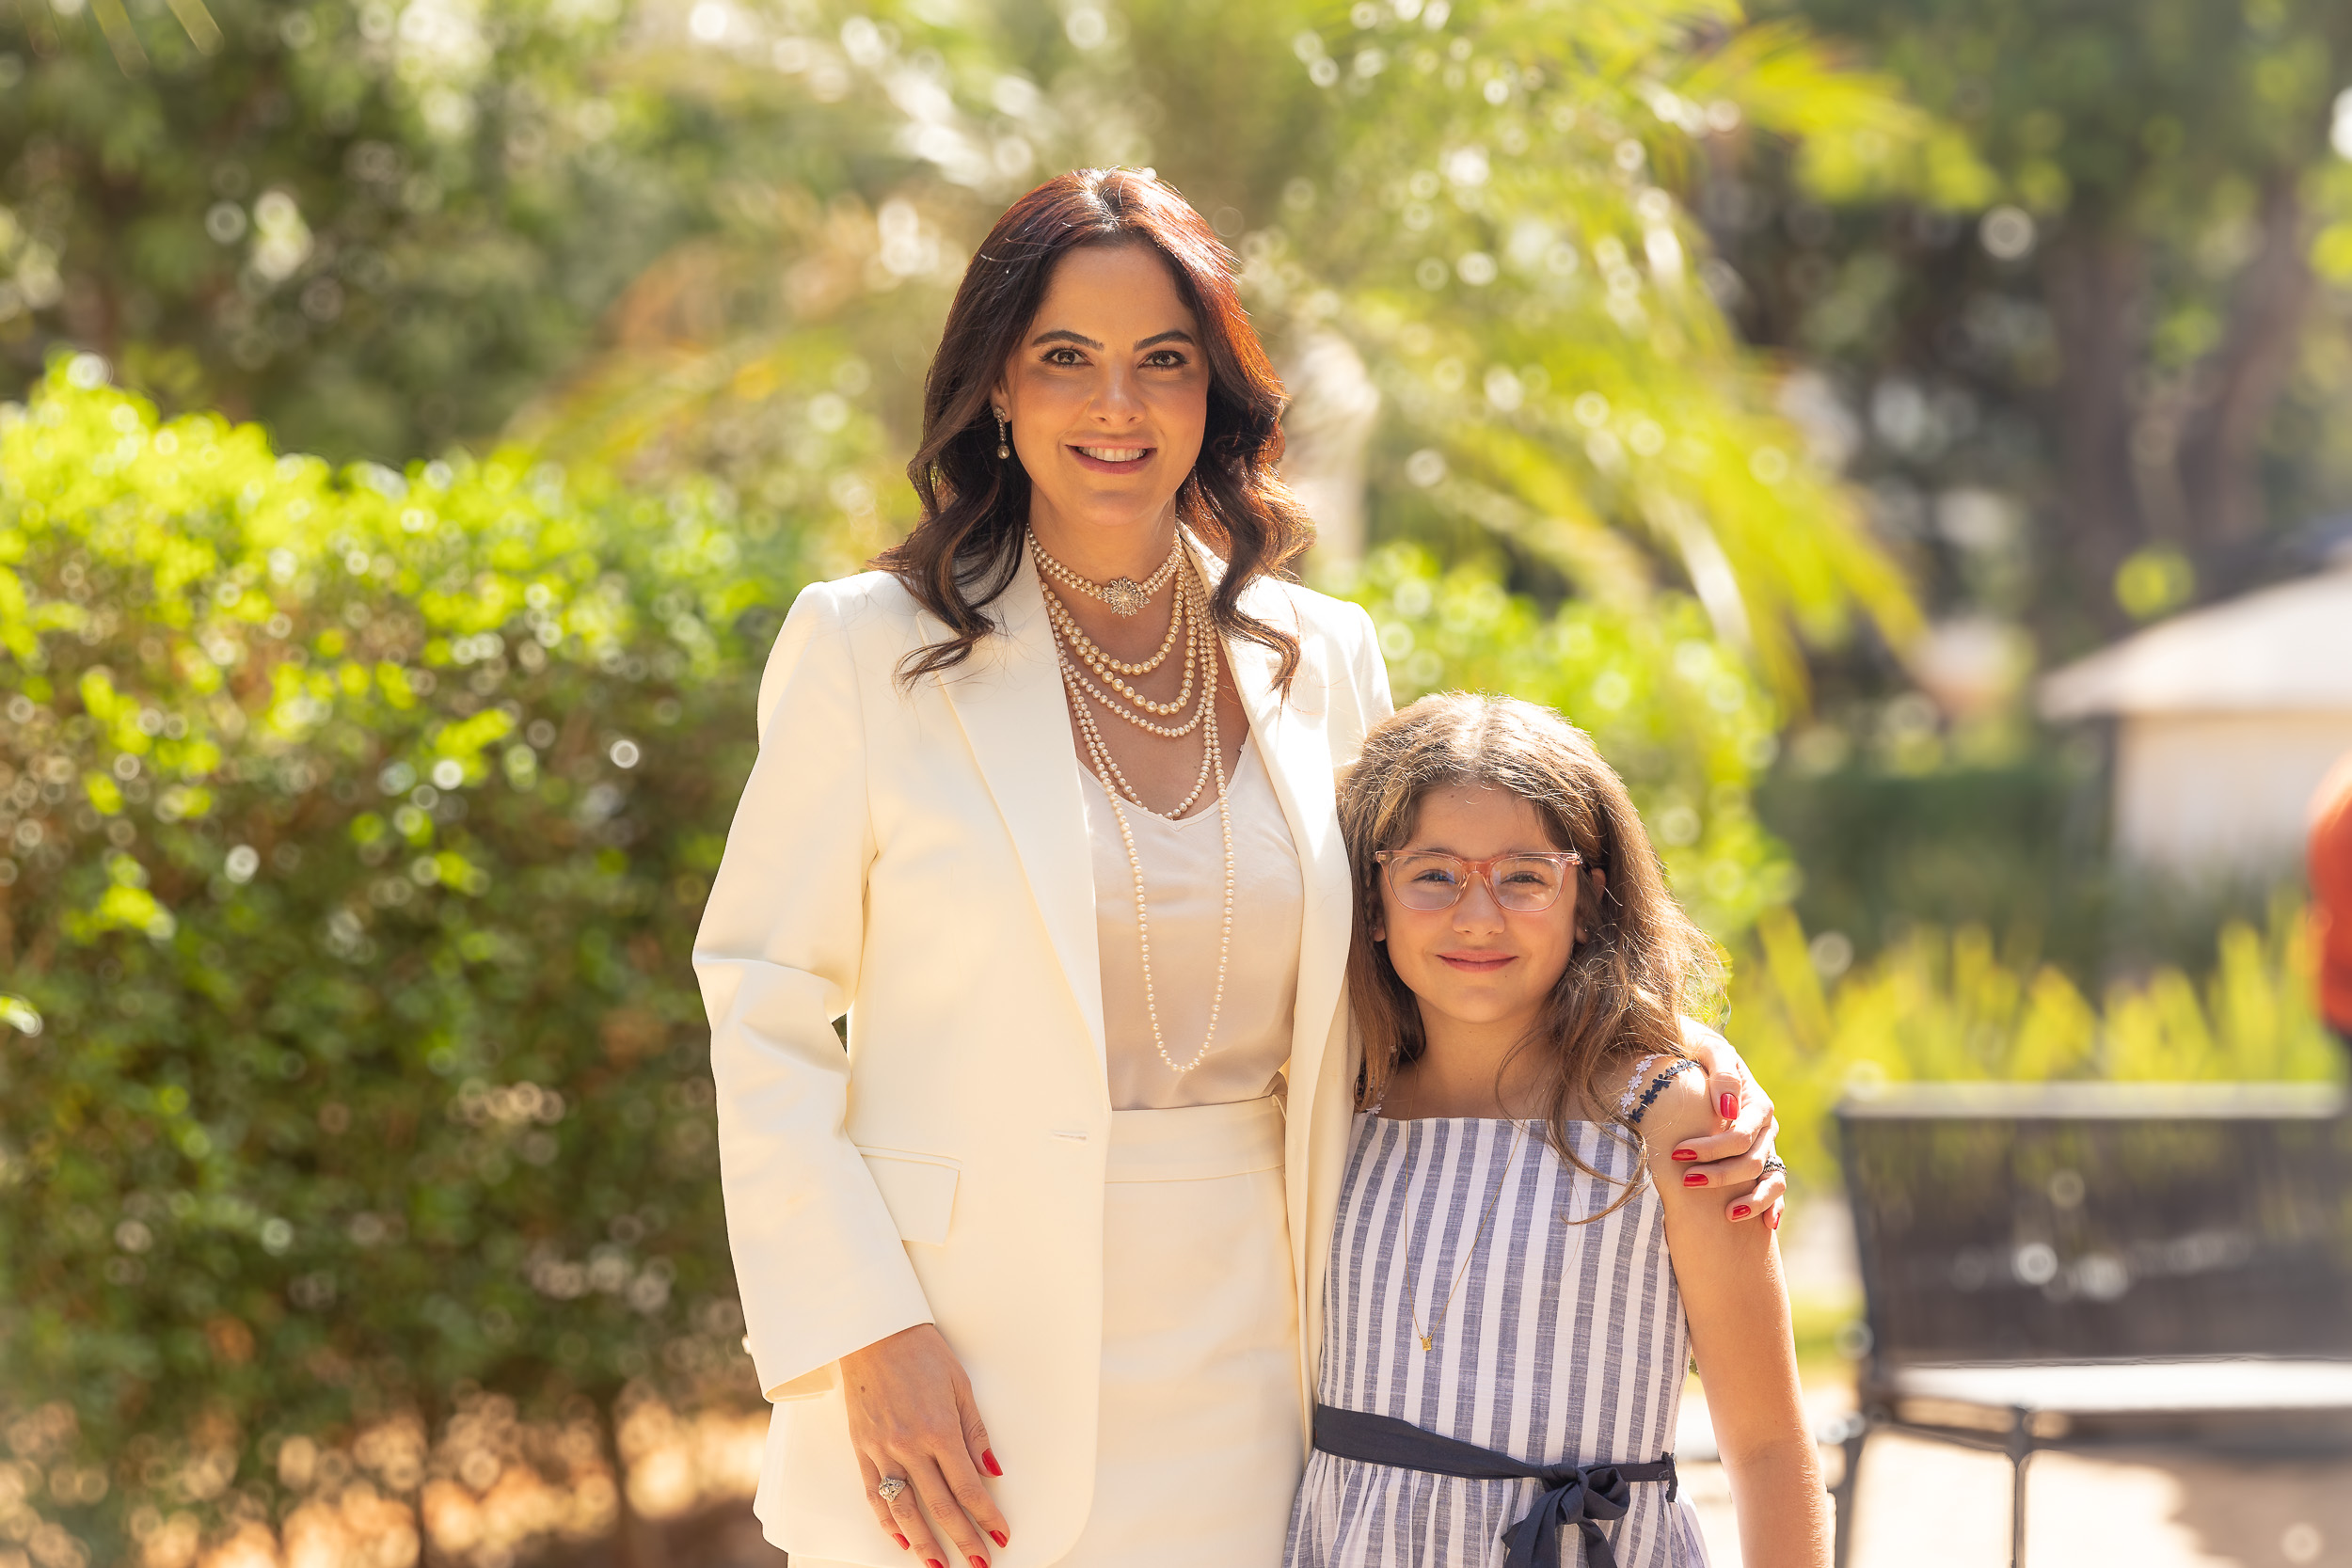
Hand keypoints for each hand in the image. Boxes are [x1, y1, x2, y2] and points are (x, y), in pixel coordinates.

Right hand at [840, 1323, 1009, 1565]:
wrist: (873, 1333)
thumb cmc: (921, 1353)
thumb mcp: (960, 1386)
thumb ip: (976, 1432)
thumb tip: (993, 1470)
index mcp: (939, 1429)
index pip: (968, 1486)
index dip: (986, 1516)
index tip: (1000, 1534)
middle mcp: (909, 1446)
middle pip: (941, 1505)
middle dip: (964, 1539)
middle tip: (980, 1562)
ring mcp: (882, 1450)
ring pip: (905, 1510)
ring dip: (924, 1543)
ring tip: (940, 1566)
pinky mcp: (862, 1449)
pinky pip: (873, 1494)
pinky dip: (887, 1522)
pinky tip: (900, 1540)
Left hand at [1670, 1030, 1786, 1228]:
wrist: (1688, 1047)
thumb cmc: (1692, 1046)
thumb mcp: (1705, 1047)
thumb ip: (1721, 1073)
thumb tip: (1729, 1110)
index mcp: (1755, 1101)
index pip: (1741, 1134)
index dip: (1712, 1148)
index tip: (1677, 1154)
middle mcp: (1765, 1125)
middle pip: (1751, 1159)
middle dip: (1720, 1175)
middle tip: (1688, 1182)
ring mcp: (1766, 1144)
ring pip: (1769, 1178)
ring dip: (1750, 1199)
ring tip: (1726, 1215)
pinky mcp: (1761, 1158)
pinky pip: (1775, 1186)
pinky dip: (1772, 1205)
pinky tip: (1767, 1225)